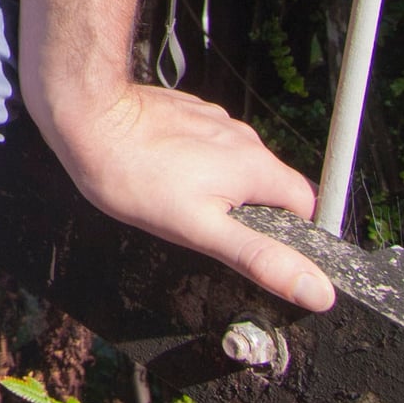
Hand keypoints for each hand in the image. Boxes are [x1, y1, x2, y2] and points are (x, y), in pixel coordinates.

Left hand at [35, 82, 334, 311]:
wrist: (88, 118)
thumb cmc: (136, 175)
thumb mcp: (202, 231)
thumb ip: (260, 258)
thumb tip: (315, 288)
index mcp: (257, 166)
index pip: (308, 204)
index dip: (297, 234)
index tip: (272, 252)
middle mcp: (243, 137)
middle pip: (270, 185)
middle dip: (252, 213)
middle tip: (212, 232)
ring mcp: (214, 121)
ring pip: (236, 165)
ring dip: (222, 188)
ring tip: (182, 205)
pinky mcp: (188, 114)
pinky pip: (207, 146)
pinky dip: (197, 164)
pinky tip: (166, 175)